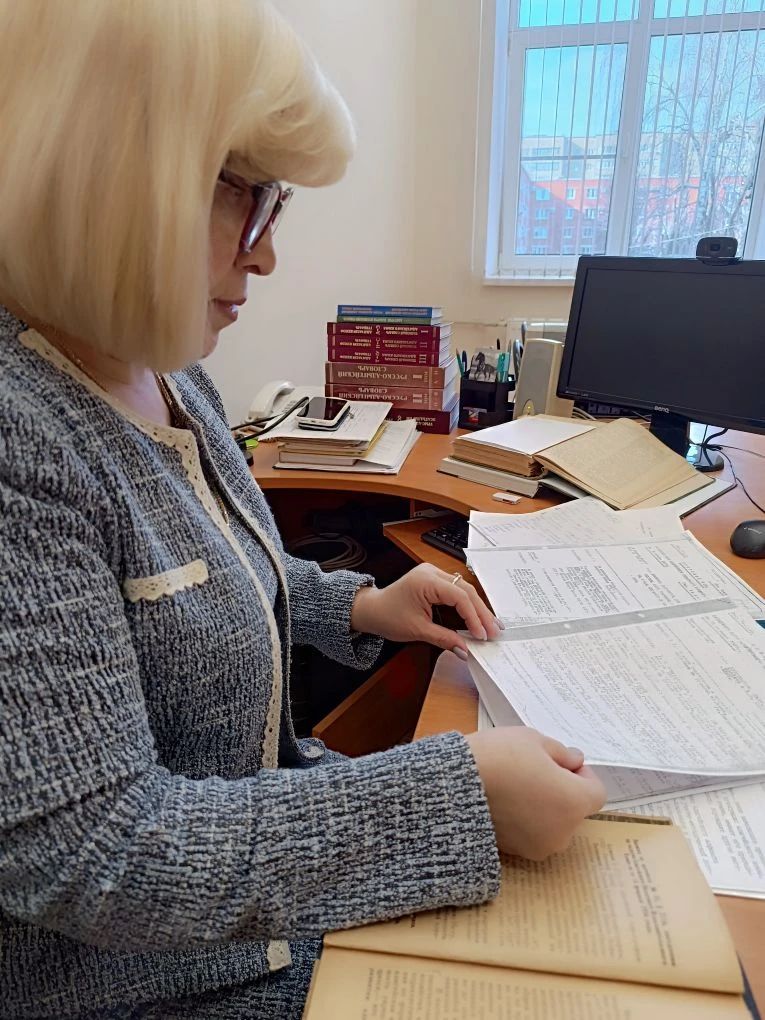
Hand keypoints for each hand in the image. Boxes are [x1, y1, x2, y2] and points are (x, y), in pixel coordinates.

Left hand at [349, 563, 500, 655]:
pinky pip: (456, 590)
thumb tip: (465, 650)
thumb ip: (444, 638)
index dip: (474, 617)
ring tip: (492, 626)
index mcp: (426, 581)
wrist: (372, 609)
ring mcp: (433, 573)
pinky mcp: (434, 580)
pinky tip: (478, 617)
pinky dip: (467, 604)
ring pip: (464, 589)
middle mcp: (432, 572)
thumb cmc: (387, 616)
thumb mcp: (417, 630)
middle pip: (466, 590)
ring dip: (477, 608)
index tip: (482, 635)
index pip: (459, 596)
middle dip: (481, 613)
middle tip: (495, 631)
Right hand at [465, 728, 605, 859]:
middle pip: (574, 810)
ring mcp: (537, 847)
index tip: (562, 761)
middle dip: (562, 791)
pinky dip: (525, 820)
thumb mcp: (533, 740)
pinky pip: (530, 834)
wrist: (454, 786)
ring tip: (516, 785)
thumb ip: (562, 753)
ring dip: (544, 807)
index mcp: (574, 804)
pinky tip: (503, 801)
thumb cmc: (499, 757)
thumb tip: (575, 761)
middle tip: (535, 769)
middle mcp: (562, 833)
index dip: (583, 774)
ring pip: (552, 824)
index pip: (596, 792)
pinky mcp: (514, 853)